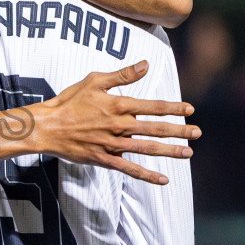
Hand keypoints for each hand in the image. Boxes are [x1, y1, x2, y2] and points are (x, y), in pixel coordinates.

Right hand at [28, 61, 198, 184]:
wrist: (46, 127)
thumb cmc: (69, 101)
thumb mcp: (94, 81)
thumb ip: (122, 75)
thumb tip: (146, 64)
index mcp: (118, 104)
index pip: (153, 106)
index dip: (173, 108)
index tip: (190, 110)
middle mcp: (119, 125)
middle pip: (155, 128)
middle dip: (179, 131)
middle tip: (197, 133)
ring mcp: (112, 144)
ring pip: (147, 149)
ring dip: (170, 152)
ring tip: (188, 154)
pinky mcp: (104, 159)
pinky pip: (130, 169)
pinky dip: (147, 175)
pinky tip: (163, 180)